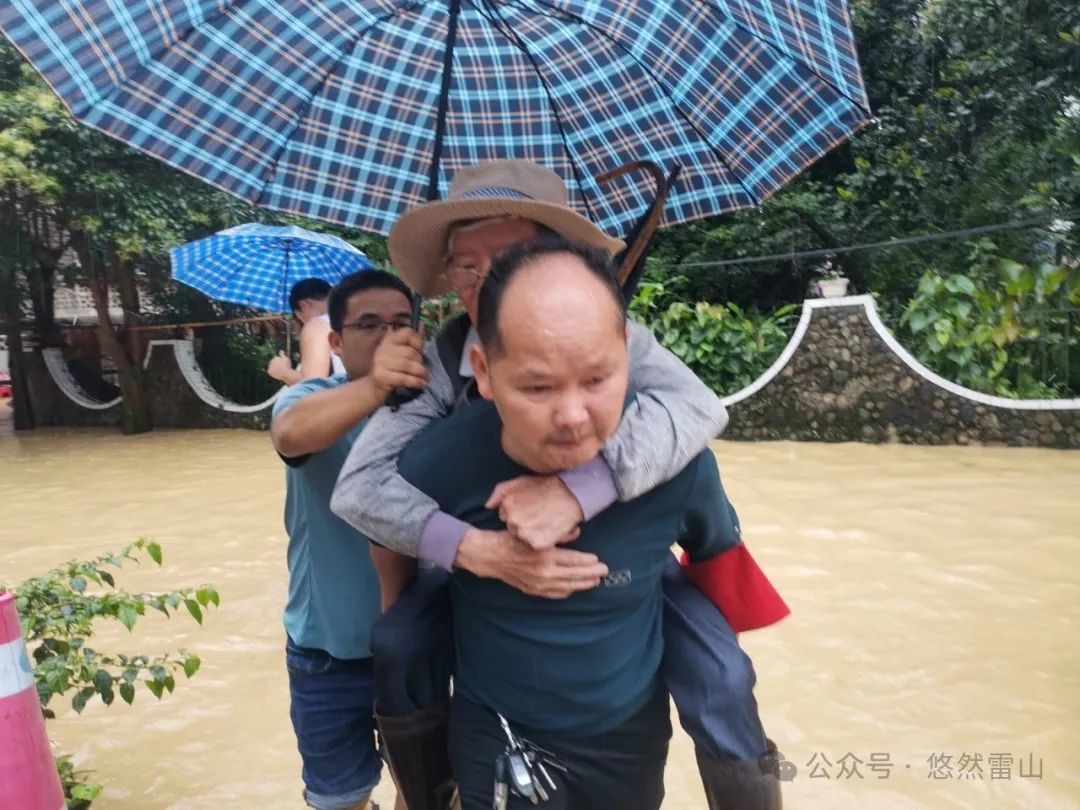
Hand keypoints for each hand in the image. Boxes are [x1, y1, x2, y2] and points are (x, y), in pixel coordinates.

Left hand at [267, 351, 293, 381]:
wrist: (286, 374)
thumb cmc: (287, 366)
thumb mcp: (286, 358)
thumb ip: (282, 354)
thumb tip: (280, 350)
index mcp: (275, 358)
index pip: (275, 358)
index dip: (279, 361)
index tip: (282, 364)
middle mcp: (271, 362)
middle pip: (272, 362)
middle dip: (276, 364)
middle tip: (281, 367)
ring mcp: (270, 367)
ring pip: (271, 366)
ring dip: (273, 367)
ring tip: (279, 370)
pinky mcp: (269, 372)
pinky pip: (269, 371)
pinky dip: (272, 372)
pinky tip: (276, 372)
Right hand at [371, 328, 427, 394]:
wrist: (375, 387)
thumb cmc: (392, 369)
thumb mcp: (402, 353)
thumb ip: (413, 341)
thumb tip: (422, 324)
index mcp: (389, 340)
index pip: (407, 333)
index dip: (417, 341)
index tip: (421, 351)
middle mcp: (383, 349)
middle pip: (409, 352)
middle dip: (420, 362)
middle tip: (424, 370)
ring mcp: (380, 362)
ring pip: (407, 365)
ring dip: (420, 373)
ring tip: (425, 378)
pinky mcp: (381, 376)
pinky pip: (403, 378)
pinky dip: (415, 382)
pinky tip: (421, 384)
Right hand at [454, 528, 606, 598]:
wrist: (489, 555)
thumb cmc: (510, 538)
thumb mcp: (532, 531)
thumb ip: (556, 534)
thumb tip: (578, 533)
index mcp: (545, 555)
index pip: (574, 561)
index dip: (588, 562)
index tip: (599, 561)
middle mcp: (544, 572)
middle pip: (574, 575)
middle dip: (591, 574)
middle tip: (604, 572)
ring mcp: (539, 584)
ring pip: (567, 586)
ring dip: (582, 584)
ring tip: (594, 581)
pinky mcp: (533, 590)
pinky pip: (554, 593)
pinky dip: (567, 591)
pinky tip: (574, 588)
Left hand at [486, 475, 583, 549]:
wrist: (572, 494)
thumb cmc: (547, 486)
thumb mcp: (520, 481)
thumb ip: (500, 492)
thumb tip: (488, 505)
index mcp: (507, 505)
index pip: (506, 515)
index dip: (519, 512)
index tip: (531, 507)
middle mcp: (513, 520)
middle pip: (513, 528)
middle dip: (523, 523)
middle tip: (539, 514)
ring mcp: (524, 534)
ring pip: (522, 538)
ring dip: (531, 532)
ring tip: (545, 520)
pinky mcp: (536, 544)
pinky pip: (533, 545)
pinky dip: (541, 540)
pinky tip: (549, 529)